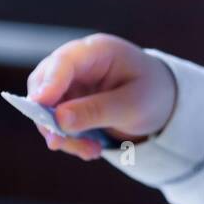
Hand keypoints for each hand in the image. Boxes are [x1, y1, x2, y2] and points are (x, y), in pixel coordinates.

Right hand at [26, 33, 176, 161]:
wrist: (163, 102)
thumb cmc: (152, 94)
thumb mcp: (132, 105)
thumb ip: (97, 111)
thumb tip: (59, 120)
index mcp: (98, 51)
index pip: (64, 61)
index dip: (49, 82)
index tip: (40, 104)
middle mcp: (78, 63)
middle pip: (44, 83)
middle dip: (47, 116)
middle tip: (57, 143)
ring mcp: (71, 82)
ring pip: (46, 108)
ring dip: (63, 135)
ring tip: (92, 152)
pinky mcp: (69, 101)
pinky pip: (56, 122)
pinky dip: (70, 139)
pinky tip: (92, 150)